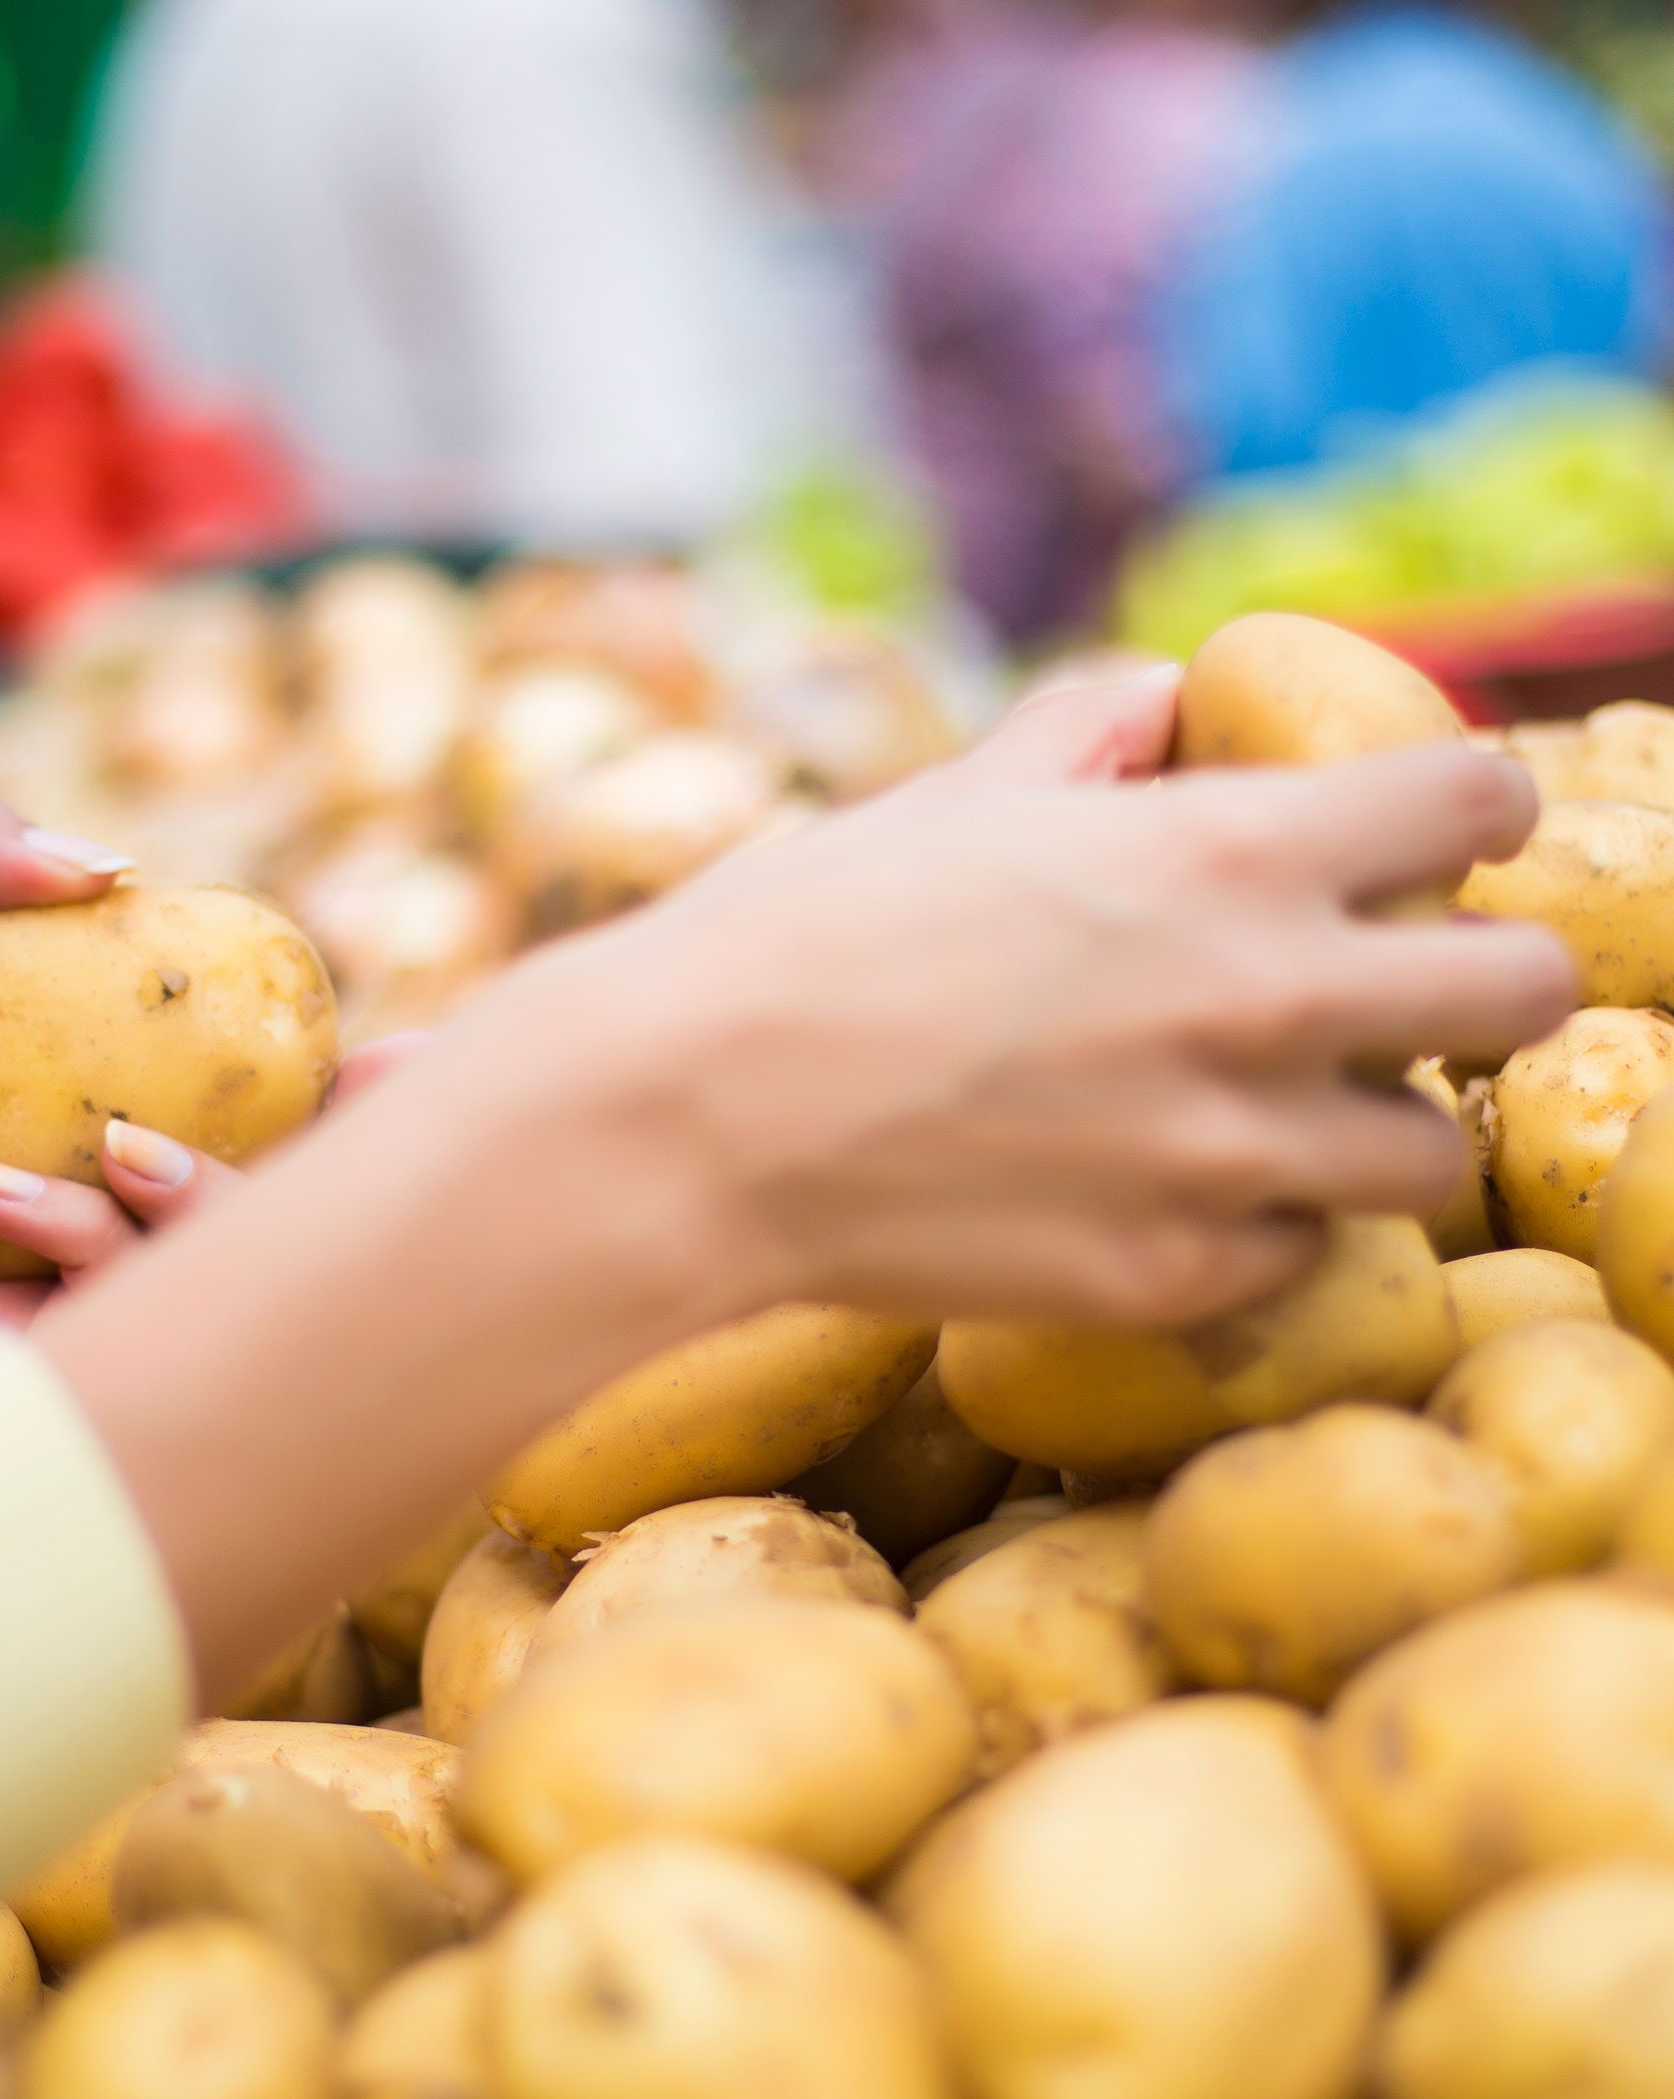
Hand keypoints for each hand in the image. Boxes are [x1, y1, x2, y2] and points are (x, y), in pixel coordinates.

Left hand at [0, 780, 398, 1500]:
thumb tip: (109, 865)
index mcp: (74, 1125)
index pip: (241, 1109)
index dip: (339, 1077)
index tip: (400, 1031)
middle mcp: (93, 1224)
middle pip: (278, 1200)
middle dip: (362, 1153)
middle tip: (400, 1084)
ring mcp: (64, 1313)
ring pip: (218, 1270)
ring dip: (207, 1197)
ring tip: (119, 1139)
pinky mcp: (17, 1390)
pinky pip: (113, 1327)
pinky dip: (87, 1247)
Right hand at [587, 667, 1576, 1324]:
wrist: (692, 1121)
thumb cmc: (801, 936)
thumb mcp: (952, 798)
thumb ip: (1087, 734)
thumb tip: (1157, 702)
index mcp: (1230, 849)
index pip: (1481, 796)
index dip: (1467, 807)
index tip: (1427, 838)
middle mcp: (1270, 1001)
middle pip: (1525, 992)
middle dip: (1479, 980)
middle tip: (1389, 990)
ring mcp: (1233, 1156)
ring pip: (1434, 1153)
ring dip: (1371, 1123)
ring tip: (1269, 1112)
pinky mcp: (1175, 1279)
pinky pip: (1295, 1250)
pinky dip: (1251, 1223)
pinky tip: (1158, 1194)